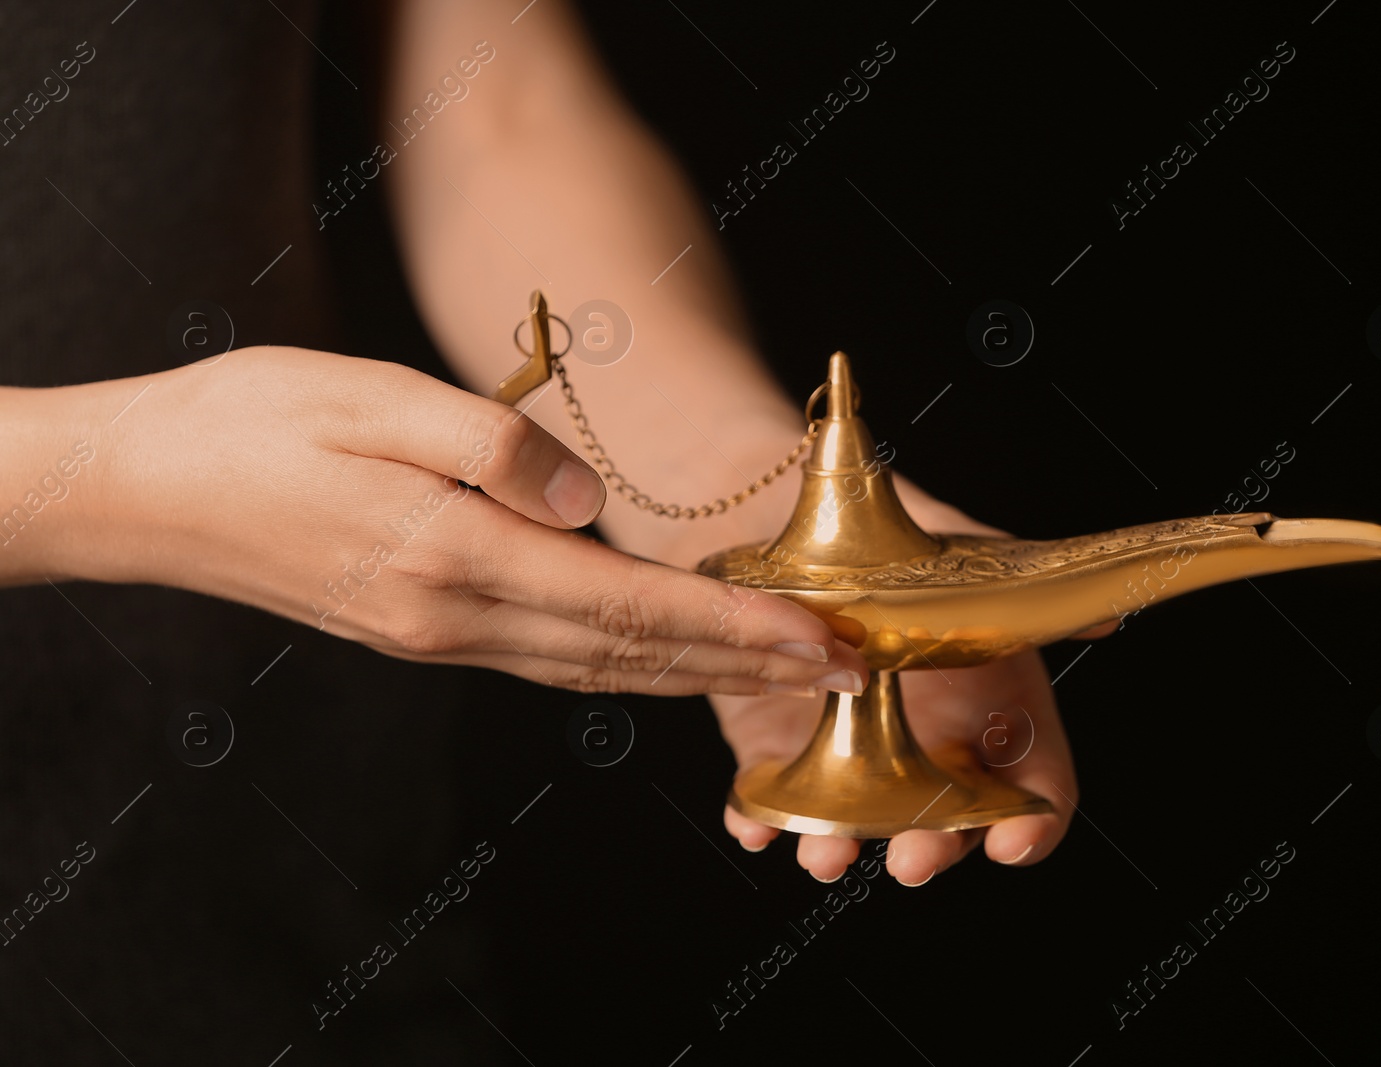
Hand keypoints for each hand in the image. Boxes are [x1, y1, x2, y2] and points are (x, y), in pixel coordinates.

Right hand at [45, 347, 867, 694]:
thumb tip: (583, 500)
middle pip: (631, 655)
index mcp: (455, 557)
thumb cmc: (256, 424)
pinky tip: (664, 658)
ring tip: (778, 672)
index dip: (734, 627)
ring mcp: (438, 635)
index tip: (819, 638)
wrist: (149, 489)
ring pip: (596, 669)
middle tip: (839, 670)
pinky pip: (551, 661)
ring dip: (694, 675)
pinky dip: (626, 665)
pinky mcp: (423, 631)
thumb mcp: (371, 400)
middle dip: (742, 665)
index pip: (630, 605)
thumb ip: (488, 448)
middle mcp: (456, 616)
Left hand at [709, 486, 1114, 883]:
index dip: (1032, 825)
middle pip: (948, 826)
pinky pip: (773, 802)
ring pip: (859, 826)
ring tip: (825, 852)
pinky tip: (750, 826)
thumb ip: (1027, 598)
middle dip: (932, 849)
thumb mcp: (973, 565)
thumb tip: (1103, 617)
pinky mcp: (784, 754)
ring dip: (842, 847)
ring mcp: (857, 761)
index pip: (1032, 789)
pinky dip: (759, 821)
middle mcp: (929, 753)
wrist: (810, 533)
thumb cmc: (906, 551)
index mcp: (991, 712)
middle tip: (912, 857)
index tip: (1014, 844)